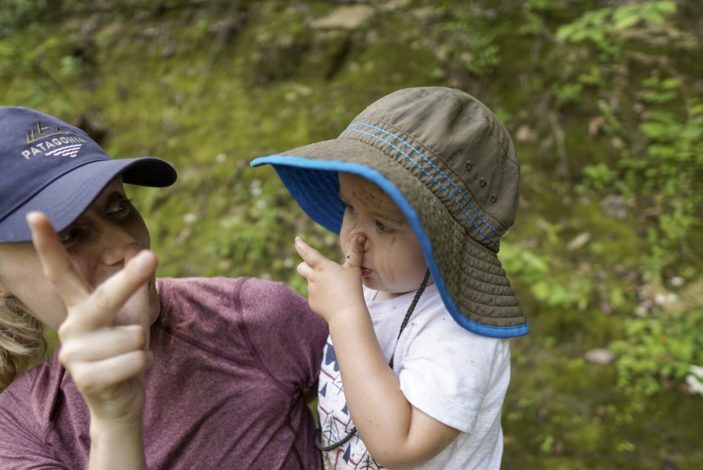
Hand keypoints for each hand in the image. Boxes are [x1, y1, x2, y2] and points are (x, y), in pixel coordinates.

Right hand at [27, 213, 153, 423]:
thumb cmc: (126, 351)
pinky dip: (144, 364)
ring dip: (143, 347)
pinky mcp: (86, 379)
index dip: (48, 244)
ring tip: (128, 358)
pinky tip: (128, 374)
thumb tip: (141, 248)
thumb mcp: (134, 313)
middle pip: (103, 297)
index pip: (61, 273)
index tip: (37, 214)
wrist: (121, 399)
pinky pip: (136, 360)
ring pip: (133, 335)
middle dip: (129, 279)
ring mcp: (74, 355)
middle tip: (151, 256)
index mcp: (79, 309)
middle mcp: (70, 328)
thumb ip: (135, 284)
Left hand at [294, 234, 367, 323]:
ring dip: (317, 282)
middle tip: (314, 267)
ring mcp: (311, 291)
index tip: (297, 240)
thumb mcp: (354, 269)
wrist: (346, 314)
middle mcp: (314, 278)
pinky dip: (321, 296)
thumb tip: (360, 235)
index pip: (308, 253)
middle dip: (304, 265)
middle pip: (301, 267)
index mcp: (323, 267)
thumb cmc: (352, 289)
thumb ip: (355, 252)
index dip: (301, 245)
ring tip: (334, 289)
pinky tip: (333, 300)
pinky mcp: (312, 303)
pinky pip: (314, 297)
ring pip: (310, 283)